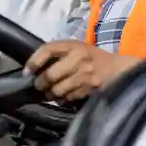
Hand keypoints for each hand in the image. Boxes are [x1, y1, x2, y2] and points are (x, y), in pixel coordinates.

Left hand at [24, 40, 140, 100]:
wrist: (117, 69)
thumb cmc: (92, 58)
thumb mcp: (77, 49)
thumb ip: (58, 54)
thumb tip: (33, 69)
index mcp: (74, 45)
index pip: (48, 49)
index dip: (34, 61)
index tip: (28, 71)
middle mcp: (79, 57)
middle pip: (50, 75)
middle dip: (41, 83)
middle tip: (39, 86)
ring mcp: (85, 74)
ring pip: (58, 90)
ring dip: (51, 94)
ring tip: (51, 93)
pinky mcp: (89, 88)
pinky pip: (68, 98)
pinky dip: (63, 99)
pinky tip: (64, 96)